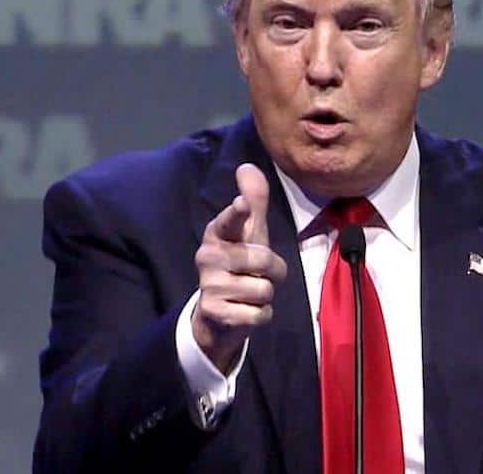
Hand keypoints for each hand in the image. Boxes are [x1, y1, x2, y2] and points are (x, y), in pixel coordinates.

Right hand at [191, 163, 287, 372]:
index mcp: (218, 233)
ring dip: (265, 296)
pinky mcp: (215, 312)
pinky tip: (244, 312)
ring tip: (248, 294)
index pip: (229, 221)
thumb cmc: (239, 264)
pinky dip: (260, 316)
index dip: (237, 213)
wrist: (218, 315)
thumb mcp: (249, 233)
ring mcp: (209, 286)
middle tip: (258, 274)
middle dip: (274, 271)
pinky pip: (260, 314)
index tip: (241, 204)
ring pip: (265, 290)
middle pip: (264, 261)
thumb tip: (247, 166)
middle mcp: (208, 256)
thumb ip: (254, 202)